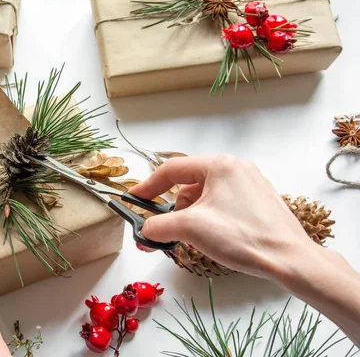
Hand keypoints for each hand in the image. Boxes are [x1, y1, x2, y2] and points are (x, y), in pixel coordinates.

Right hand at [131, 155, 359, 345]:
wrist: (289, 260)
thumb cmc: (243, 237)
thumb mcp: (190, 228)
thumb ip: (159, 225)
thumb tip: (145, 230)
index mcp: (220, 165)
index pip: (173, 169)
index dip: (149, 185)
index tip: (135, 199)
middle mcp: (237, 168)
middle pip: (189, 185)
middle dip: (177, 210)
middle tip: (171, 231)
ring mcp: (251, 184)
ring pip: (206, 197)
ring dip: (194, 217)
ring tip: (198, 239)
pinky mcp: (259, 202)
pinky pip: (223, 205)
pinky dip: (211, 220)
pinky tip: (215, 239)